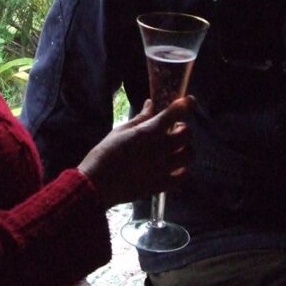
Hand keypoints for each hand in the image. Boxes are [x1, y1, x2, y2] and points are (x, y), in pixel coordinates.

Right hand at [77, 96, 192, 208]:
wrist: (97, 184)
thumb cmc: (104, 153)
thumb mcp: (120, 131)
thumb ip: (140, 118)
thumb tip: (151, 105)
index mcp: (148, 132)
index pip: (174, 113)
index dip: (185, 104)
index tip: (189, 101)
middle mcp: (160, 149)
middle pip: (187, 134)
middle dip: (183, 128)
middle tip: (174, 129)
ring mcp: (163, 168)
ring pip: (189, 155)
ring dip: (185, 148)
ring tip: (175, 148)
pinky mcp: (161, 185)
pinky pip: (182, 176)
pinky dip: (182, 170)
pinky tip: (174, 167)